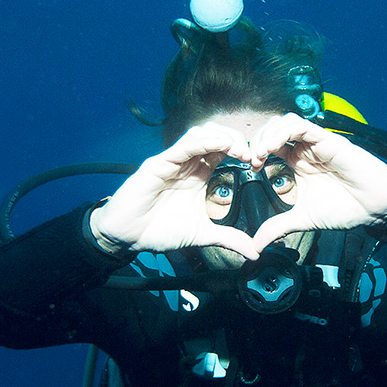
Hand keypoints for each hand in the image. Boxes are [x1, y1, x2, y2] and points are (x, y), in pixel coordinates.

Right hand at [89, 123, 261, 259]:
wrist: (128, 237)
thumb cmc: (159, 230)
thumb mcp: (202, 235)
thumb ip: (228, 239)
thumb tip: (254, 252)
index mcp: (198, 174)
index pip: (223, 149)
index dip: (241, 149)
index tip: (257, 161)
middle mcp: (186, 163)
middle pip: (214, 134)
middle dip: (236, 138)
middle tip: (251, 154)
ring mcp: (172, 161)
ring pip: (200, 134)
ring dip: (222, 137)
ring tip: (239, 150)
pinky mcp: (158, 164)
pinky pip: (183, 146)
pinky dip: (204, 142)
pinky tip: (221, 145)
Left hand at [247, 114, 386, 250]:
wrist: (375, 208)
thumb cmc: (346, 209)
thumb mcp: (303, 219)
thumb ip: (279, 227)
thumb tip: (256, 244)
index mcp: (298, 163)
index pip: (270, 145)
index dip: (255, 151)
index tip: (248, 167)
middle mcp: (306, 150)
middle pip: (274, 129)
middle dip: (257, 139)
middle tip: (250, 159)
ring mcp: (317, 143)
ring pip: (285, 122)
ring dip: (268, 134)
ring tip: (260, 153)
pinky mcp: (328, 140)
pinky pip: (301, 125)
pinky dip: (283, 132)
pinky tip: (273, 147)